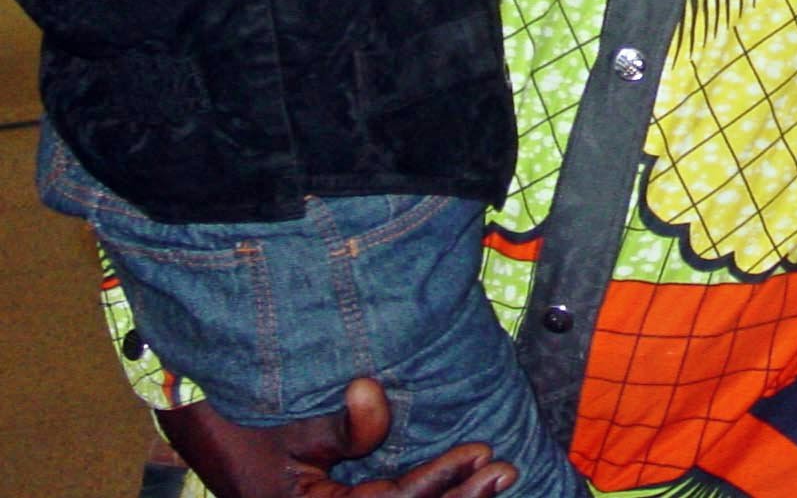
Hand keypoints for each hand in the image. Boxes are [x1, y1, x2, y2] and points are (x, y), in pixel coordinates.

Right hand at [157, 379, 516, 497]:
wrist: (201, 410)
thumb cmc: (243, 414)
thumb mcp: (289, 421)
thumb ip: (341, 426)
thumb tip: (377, 398)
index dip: (438, 482)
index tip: (483, 452)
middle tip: (506, 472)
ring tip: (495, 479)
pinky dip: (423, 495)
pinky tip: (457, 484)